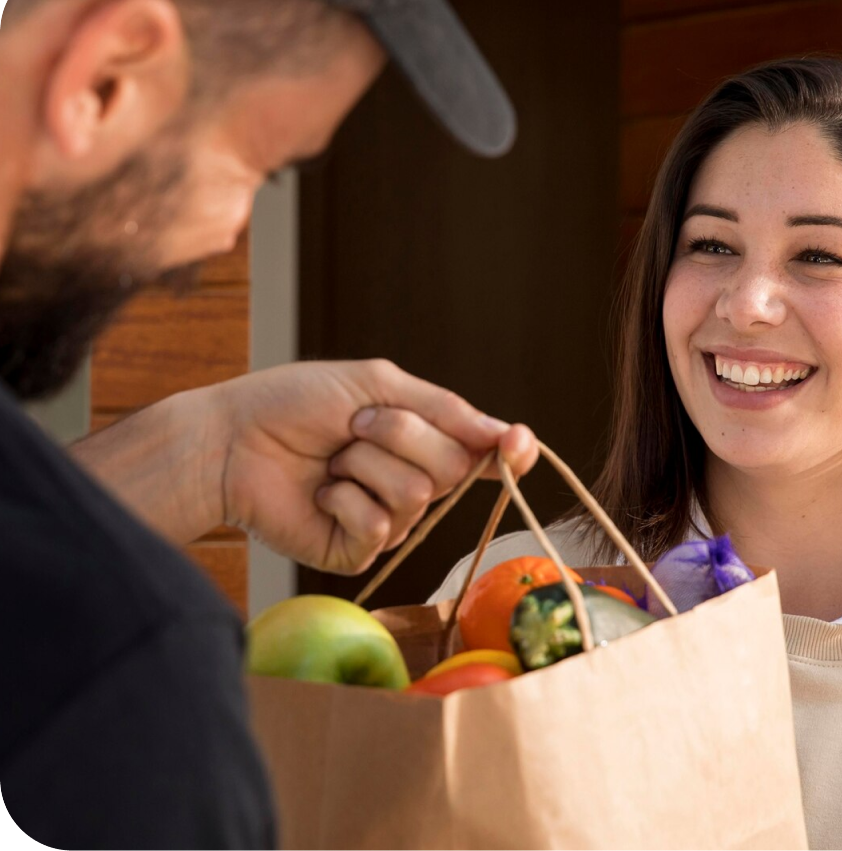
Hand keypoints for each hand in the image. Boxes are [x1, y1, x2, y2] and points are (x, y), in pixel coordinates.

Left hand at [213, 360, 536, 574]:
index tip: (517, 442)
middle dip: (401, 433)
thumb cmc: (296, 403)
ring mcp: (387, 520)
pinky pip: (380, 525)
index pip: (484, 453)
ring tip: (331, 458)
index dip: (509, 450)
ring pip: (418, 493)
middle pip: (454, 466)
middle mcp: (413, 482)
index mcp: (422, 440)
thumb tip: (507, 434)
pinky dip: (345, 496)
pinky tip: (321, 490)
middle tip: (354, 425)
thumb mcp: (376, 385)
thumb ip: (445, 410)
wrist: (230, 439)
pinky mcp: (357, 551)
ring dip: (364, 462)